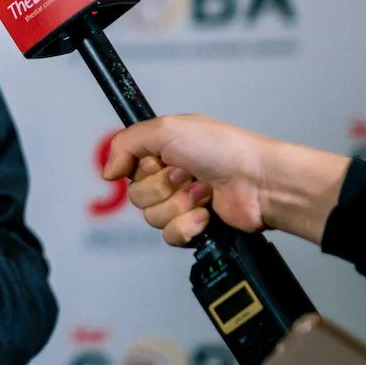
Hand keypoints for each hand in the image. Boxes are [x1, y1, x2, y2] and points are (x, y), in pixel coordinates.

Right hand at [102, 114, 349, 246]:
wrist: (259, 182)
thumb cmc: (224, 149)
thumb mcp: (166, 129)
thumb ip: (125, 144)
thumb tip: (106, 171)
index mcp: (162, 150)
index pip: (127, 167)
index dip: (142, 167)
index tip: (161, 160)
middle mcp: (170, 176)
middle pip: (136, 195)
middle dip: (163, 187)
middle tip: (189, 174)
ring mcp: (182, 203)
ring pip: (152, 217)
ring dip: (179, 204)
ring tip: (203, 191)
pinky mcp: (194, 227)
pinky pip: (169, 235)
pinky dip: (188, 225)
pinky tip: (206, 213)